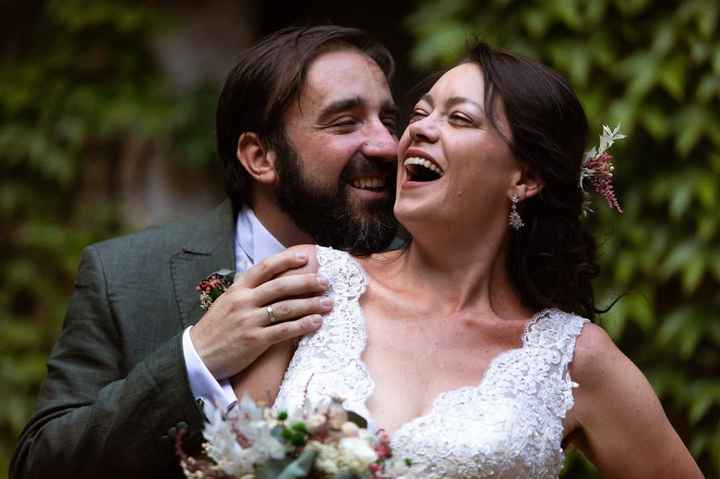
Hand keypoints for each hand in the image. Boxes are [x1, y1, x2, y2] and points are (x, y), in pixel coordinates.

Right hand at [190, 246, 328, 379]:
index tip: (305, 258)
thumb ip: (248, 292)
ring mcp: (249, 320)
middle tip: (325, 282)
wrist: (196, 356)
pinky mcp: (254, 340)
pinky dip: (302, 325)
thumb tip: (272, 281)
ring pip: (286, 307)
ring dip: (310, 305)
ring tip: (328, 303)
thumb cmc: (216, 329)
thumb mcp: (227, 303)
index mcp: (237, 289)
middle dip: (306, 282)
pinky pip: (283, 330)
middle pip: (281, 286)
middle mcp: (243, 301)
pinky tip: (316, 322)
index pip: (265, 268)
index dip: (286, 260)